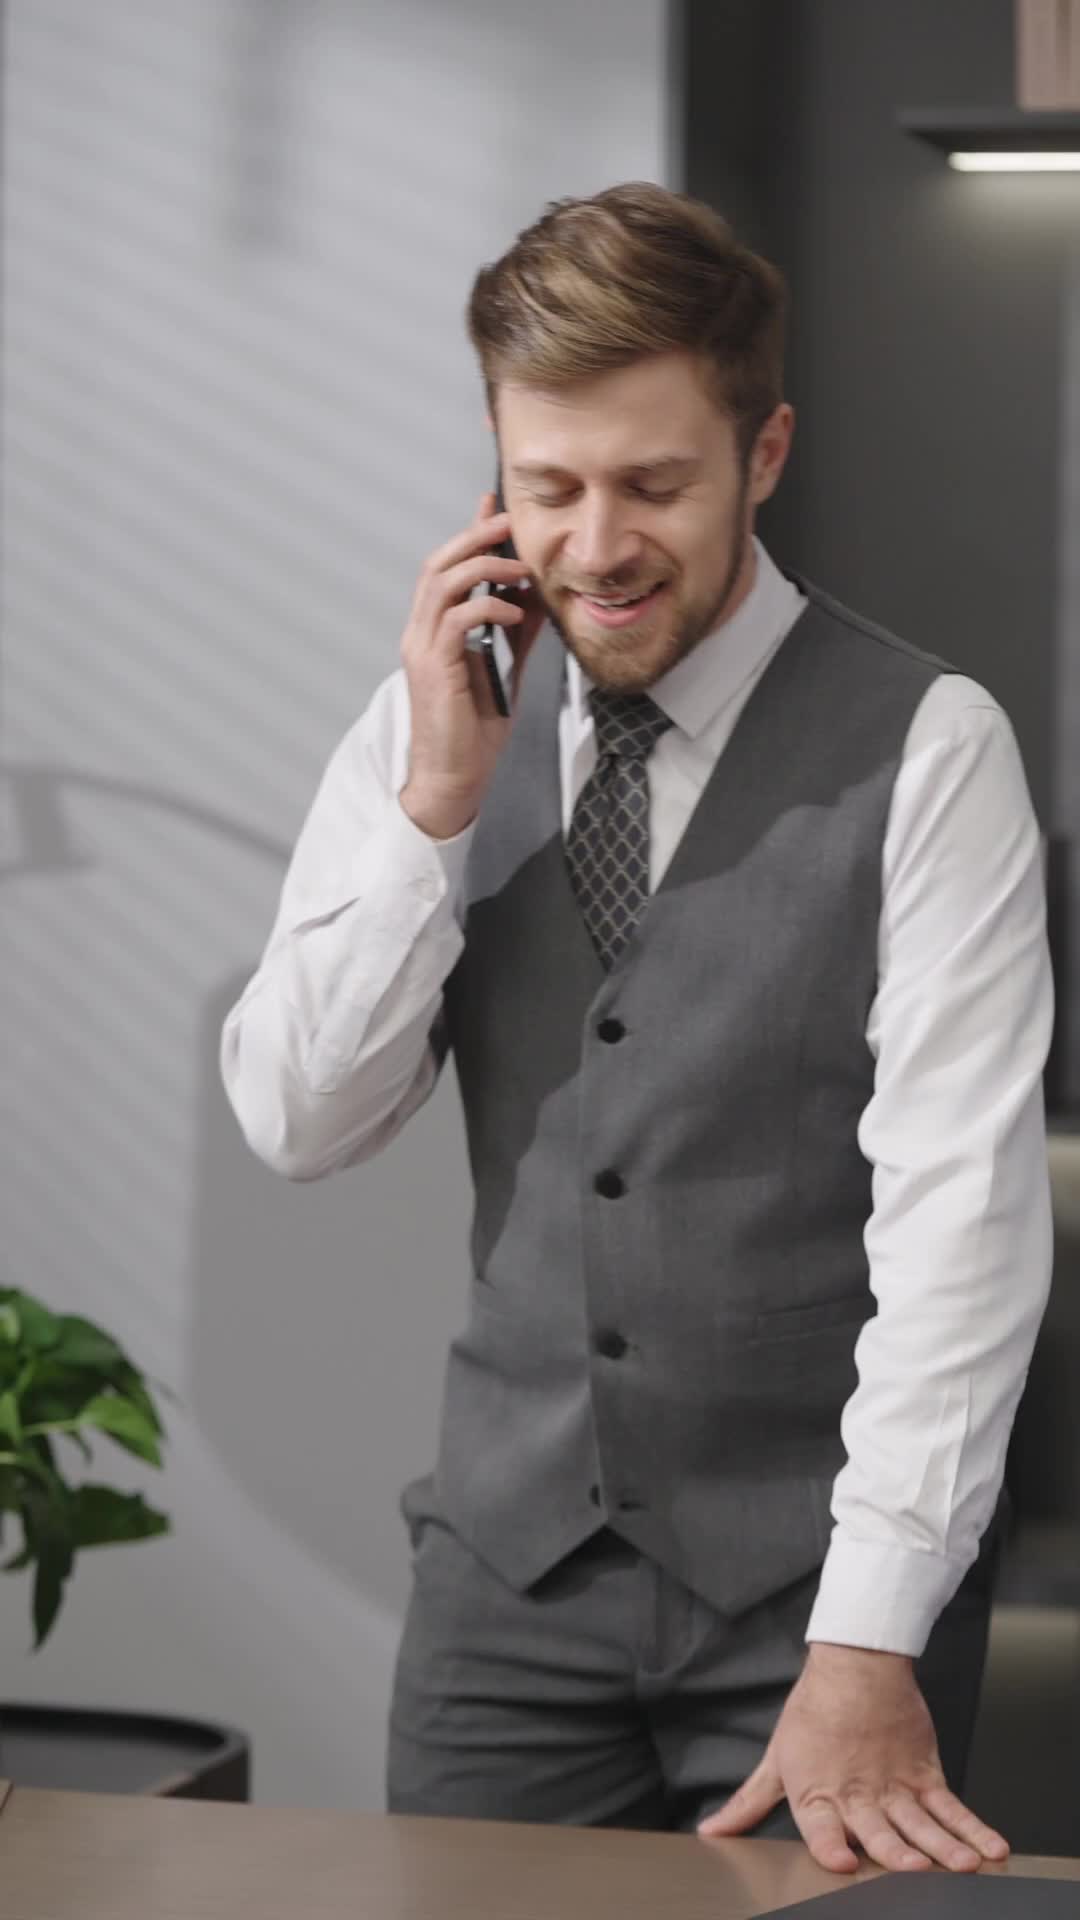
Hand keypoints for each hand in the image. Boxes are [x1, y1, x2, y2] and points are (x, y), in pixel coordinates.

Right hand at [399, 493, 542, 840]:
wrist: (453, 778)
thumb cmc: (474, 732)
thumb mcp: (505, 671)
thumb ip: (517, 635)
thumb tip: (538, 598)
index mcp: (432, 632)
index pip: (445, 569)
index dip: (468, 535)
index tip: (495, 508)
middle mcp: (420, 634)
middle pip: (438, 564)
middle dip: (474, 537)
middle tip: (509, 522)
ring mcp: (422, 649)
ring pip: (443, 583)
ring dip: (485, 567)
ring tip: (519, 569)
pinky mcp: (433, 667)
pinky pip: (457, 619)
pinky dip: (489, 608)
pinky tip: (515, 613)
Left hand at [698, 1643, 1009, 1875]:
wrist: (856, 1663)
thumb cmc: (814, 1715)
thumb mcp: (777, 1760)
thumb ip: (749, 1803)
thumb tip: (712, 1831)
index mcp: (817, 1794)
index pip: (820, 1827)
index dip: (829, 1846)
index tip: (839, 1861)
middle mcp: (858, 1795)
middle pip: (878, 1830)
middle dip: (896, 1853)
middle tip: (914, 1868)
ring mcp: (895, 1786)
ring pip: (921, 1822)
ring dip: (942, 1845)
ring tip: (961, 1864)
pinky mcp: (924, 1774)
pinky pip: (951, 1806)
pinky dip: (972, 1828)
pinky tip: (990, 1848)